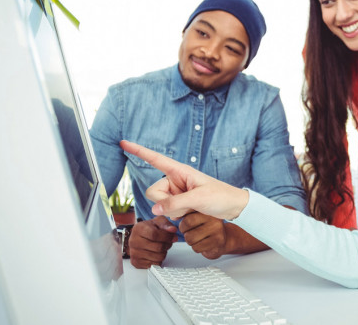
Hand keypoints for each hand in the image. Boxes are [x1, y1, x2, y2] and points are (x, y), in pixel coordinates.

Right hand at [120, 140, 248, 219]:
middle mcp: (175, 180)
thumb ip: (175, 203)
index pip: (155, 158)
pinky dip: (175, 215)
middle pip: (154, 191)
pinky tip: (190, 213)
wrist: (234, 208)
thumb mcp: (199, 198)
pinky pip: (166, 211)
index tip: (123, 143)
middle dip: (165, 202)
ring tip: (192, 207)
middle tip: (186, 203)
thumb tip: (155, 209)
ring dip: (173, 210)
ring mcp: (176, 192)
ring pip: (159, 203)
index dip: (138, 151)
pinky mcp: (179, 203)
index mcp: (180, 170)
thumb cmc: (221, 196)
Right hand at [128, 216, 177, 268]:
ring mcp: (134, 253)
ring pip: (158, 257)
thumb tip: (172, 230)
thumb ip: (166, 224)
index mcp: (138, 229)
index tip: (172, 236)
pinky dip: (158, 260)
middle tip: (167, 242)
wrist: (139, 236)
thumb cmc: (149, 229)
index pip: (155, 234)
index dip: (167, 236)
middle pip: (158, 247)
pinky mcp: (136, 262)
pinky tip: (155, 253)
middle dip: (167, 245)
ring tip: (161, 247)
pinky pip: (154, 264)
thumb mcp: (158, 222)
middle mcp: (134, 241)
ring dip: (164, 252)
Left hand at [179, 212, 227, 259]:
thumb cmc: (207, 228)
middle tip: (191, 233)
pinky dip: (196, 248)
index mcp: (207, 211)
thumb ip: (186, 214)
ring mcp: (217, 230)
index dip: (183, 225)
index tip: (187, 227)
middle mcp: (213, 219)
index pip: (187, 219)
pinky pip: (197, 248)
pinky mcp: (218, 242)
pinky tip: (203, 244)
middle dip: (185, 233)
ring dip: (191, 242)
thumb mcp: (197, 217)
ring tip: (198, 239)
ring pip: (191, 239)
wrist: (225, 239)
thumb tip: (172, 216)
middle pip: (187, 228)